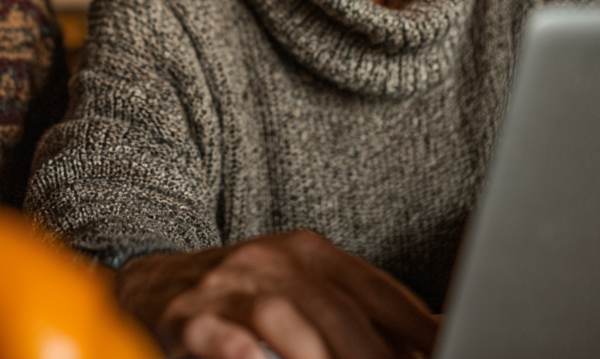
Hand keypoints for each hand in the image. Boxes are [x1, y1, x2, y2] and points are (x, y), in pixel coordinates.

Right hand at [115, 230, 438, 358]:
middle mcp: (272, 259)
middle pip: (340, 315)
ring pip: (288, 323)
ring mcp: (228, 285)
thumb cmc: (243, 296)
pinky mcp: (188, 316)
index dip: (419, 332)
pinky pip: (225, 338)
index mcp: (310, 251)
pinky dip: (246, 354)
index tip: (449, 350)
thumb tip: (431, 340)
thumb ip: (360, 315)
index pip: (380, 294)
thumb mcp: (303, 290)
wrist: (150, 279)